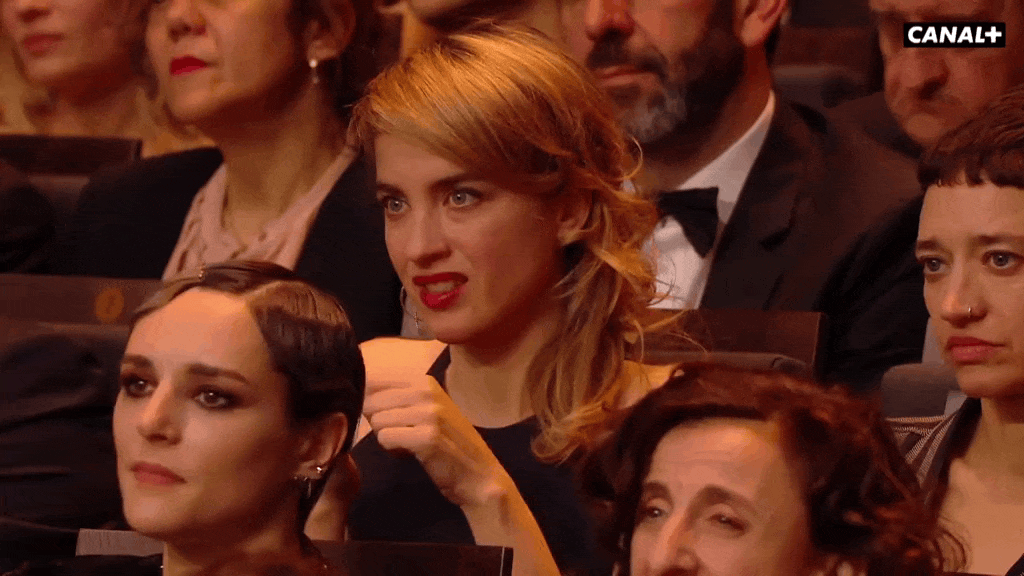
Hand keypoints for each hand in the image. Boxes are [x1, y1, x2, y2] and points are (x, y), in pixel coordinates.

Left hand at [363, 372, 511, 507]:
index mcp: (424, 382)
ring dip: (387, 438)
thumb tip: (357, 392)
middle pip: (372, 403)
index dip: (373, 406)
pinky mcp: (427, 436)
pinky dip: (393, 450)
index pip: (375, 383)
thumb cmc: (448, 443)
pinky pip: (385, 438)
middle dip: (380, 424)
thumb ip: (396, 399)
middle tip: (404, 436)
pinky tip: (411, 454)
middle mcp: (427, 392)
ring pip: (378, 421)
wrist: (479, 475)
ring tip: (410, 445)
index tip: (393, 420)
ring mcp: (429, 413)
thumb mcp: (425, 411)